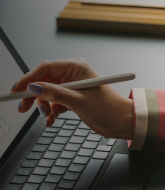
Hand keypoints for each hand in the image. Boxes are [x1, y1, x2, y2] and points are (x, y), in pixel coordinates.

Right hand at [12, 58, 133, 139]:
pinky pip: (54, 104)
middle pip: (43, 81)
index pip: (45, 68)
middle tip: (23, 107)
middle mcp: (72, 75)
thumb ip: (55, 94)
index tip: (17, 89)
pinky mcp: (72, 100)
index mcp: (76, 67)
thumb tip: (34, 87)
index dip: (29, 78)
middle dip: (33, 95)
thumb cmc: (109, 107)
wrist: (122, 122)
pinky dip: (50, 112)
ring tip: (47, 116)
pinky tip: (51, 120)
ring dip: (43, 106)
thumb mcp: (78, 101)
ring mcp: (72, 88)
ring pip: (47, 94)